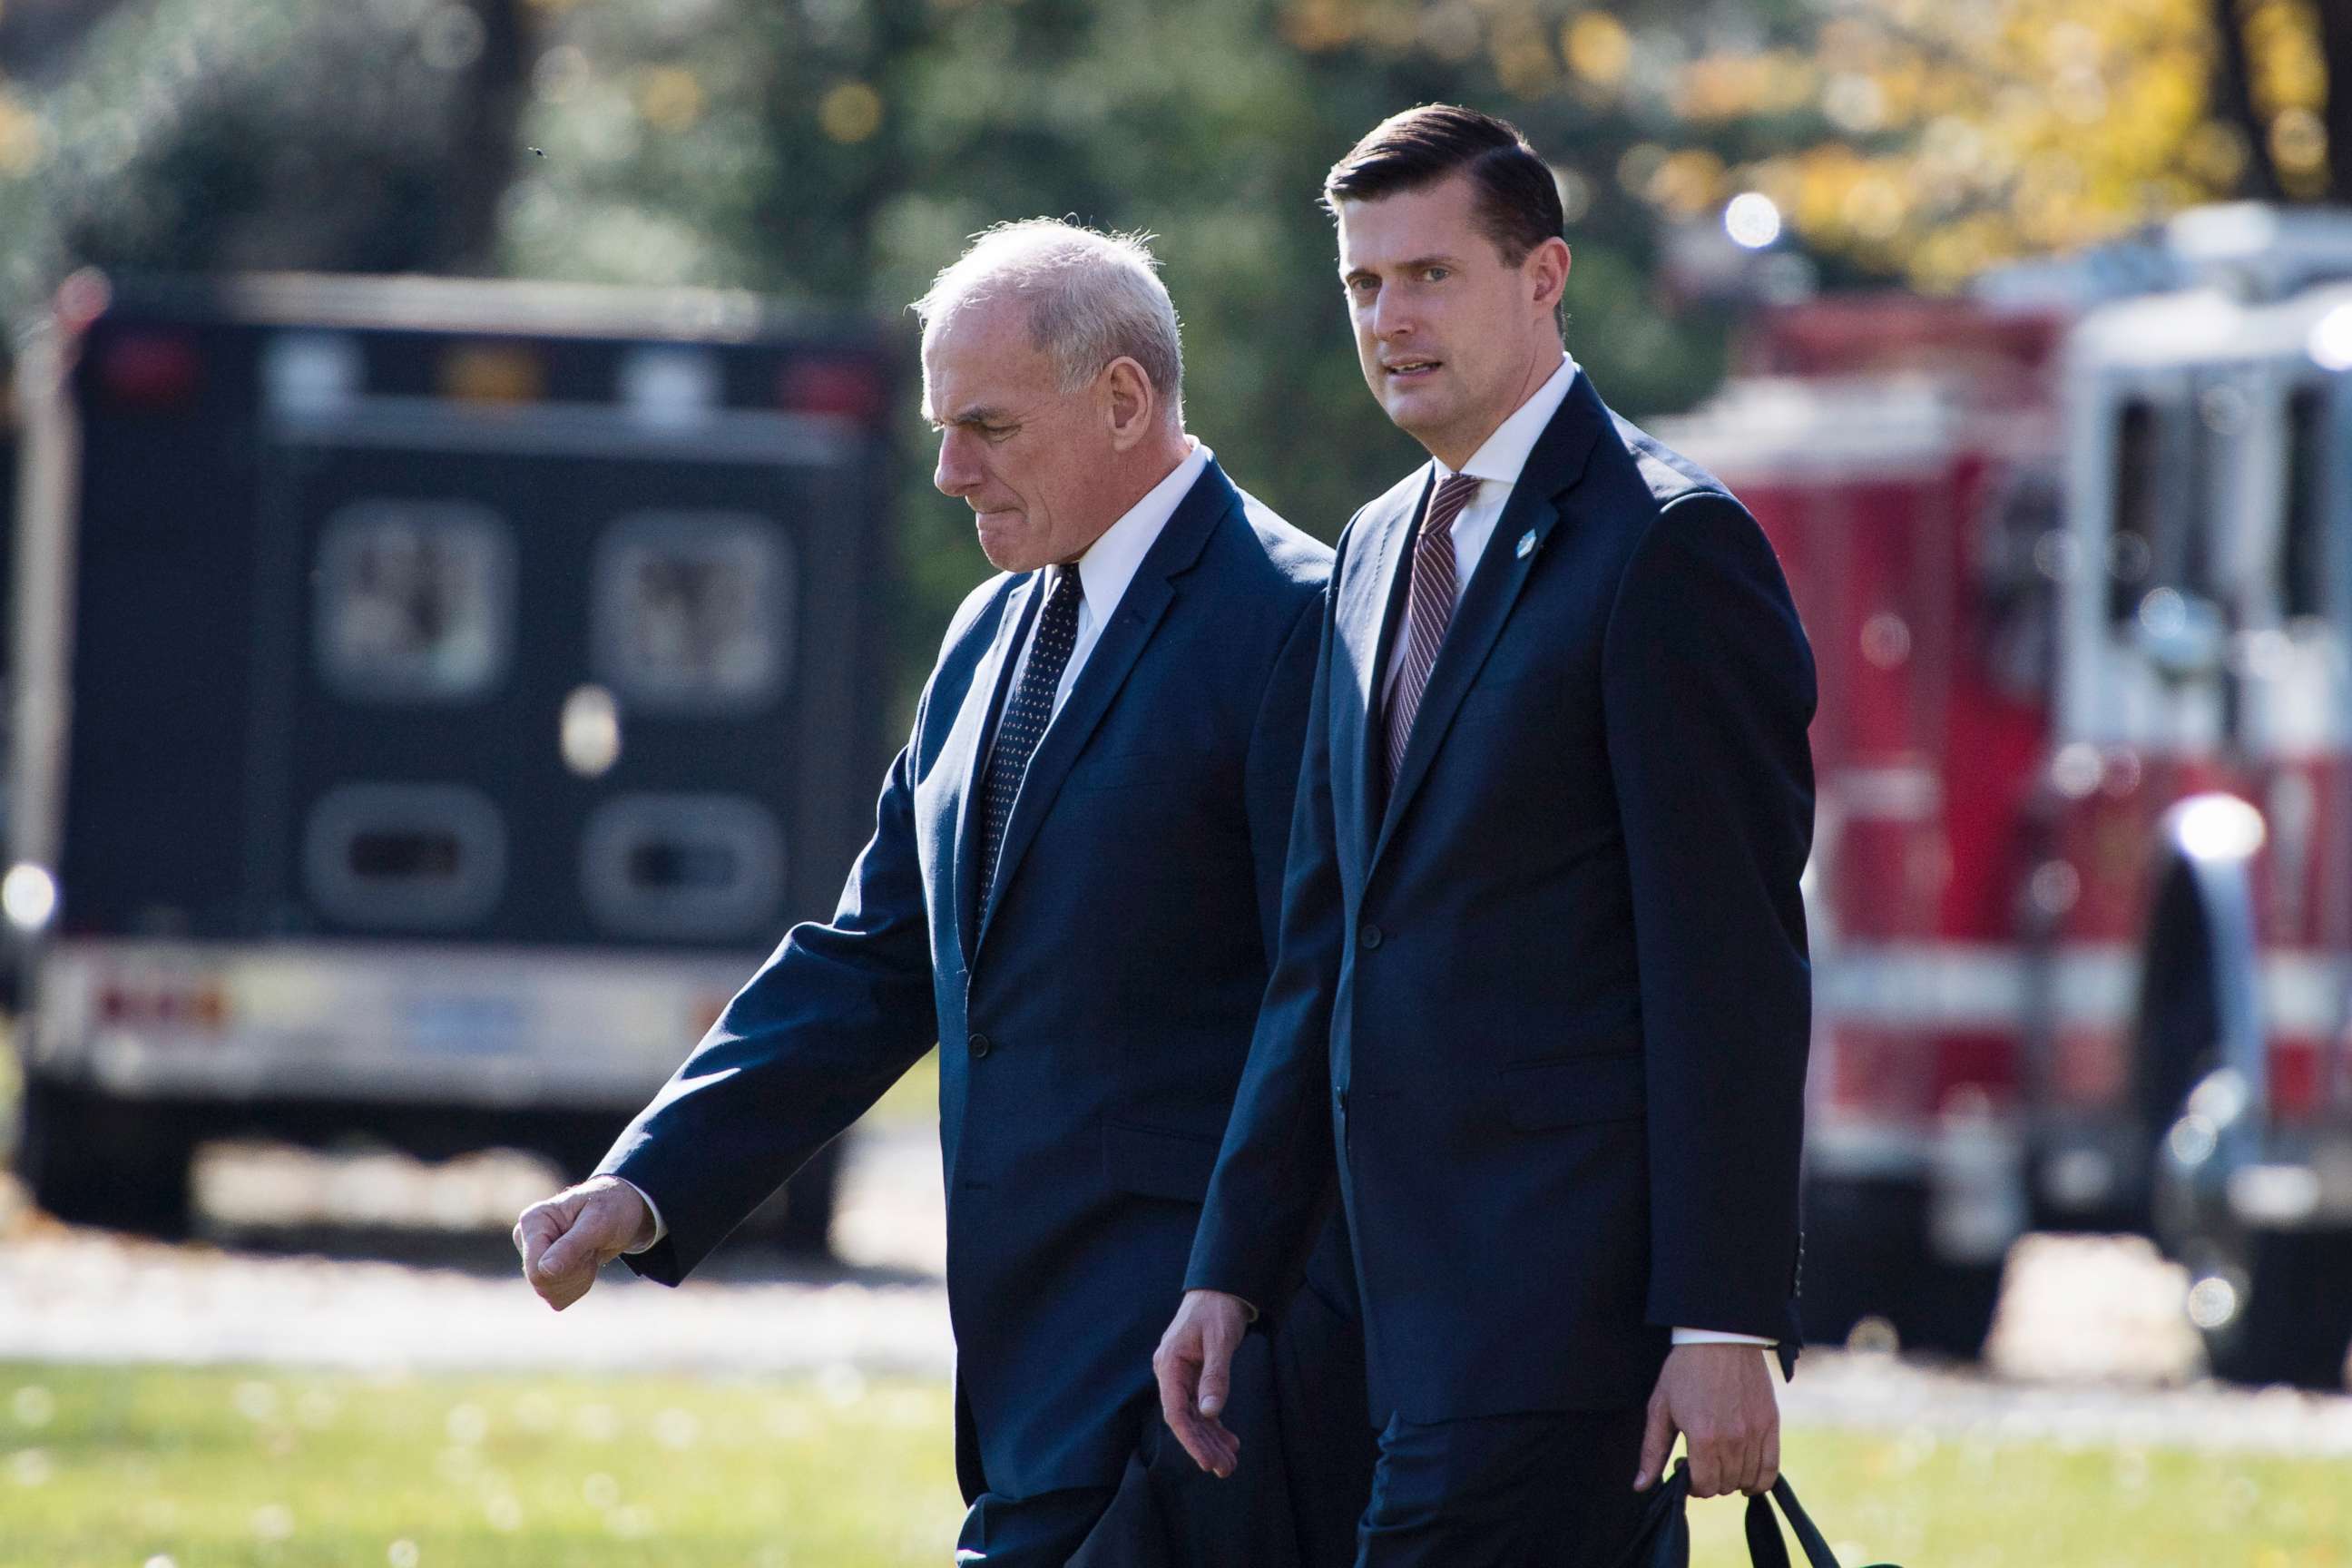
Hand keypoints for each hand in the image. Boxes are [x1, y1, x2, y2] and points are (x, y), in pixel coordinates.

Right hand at [513, 1176, 652, 1310]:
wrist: (622, 1213)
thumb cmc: (611, 1208)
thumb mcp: (599, 1222)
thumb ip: (571, 1246)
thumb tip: (544, 1269)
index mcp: (533, 1220)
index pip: (536, 1269)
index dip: (567, 1269)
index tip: (589, 1245)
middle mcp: (526, 1240)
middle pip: (542, 1284)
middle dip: (576, 1272)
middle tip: (591, 1247)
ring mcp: (533, 1258)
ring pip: (550, 1293)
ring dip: (579, 1278)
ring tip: (589, 1252)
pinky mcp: (543, 1274)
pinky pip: (557, 1298)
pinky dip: (579, 1285)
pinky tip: (585, 1262)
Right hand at [1151, 1289, 1248, 1477]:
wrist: (1220, 1287)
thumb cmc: (1218, 1309)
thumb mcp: (1220, 1341)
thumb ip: (1215, 1376)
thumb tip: (1210, 1414)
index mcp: (1169, 1363)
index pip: (1175, 1412)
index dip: (1191, 1440)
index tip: (1207, 1461)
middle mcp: (1170, 1372)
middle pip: (1185, 1419)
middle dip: (1204, 1446)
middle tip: (1227, 1469)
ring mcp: (1180, 1375)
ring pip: (1194, 1416)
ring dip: (1211, 1439)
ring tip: (1230, 1463)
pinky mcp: (1193, 1376)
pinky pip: (1201, 1406)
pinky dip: (1215, 1425)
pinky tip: (1229, 1441)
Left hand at [1635, 1343, 1778, 1498]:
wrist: (1719, 1337)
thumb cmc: (1685, 1370)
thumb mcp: (1660, 1407)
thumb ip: (1652, 1451)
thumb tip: (1641, 1486)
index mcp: (1702, 1437)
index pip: (1703, 1486)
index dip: (1692, 1484)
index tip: (1685, 1467)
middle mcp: (1733, 1440)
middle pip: (1724, 1485)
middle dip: (1709, 1480)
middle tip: (1700, 1460)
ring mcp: (1755, 1433)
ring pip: (1746, 1480)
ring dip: (1731, 1479)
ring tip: (1720, 1460)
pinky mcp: (1771, 1424)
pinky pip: (1771, 1469)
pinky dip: (1759, 1480)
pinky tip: (1746, 1476)